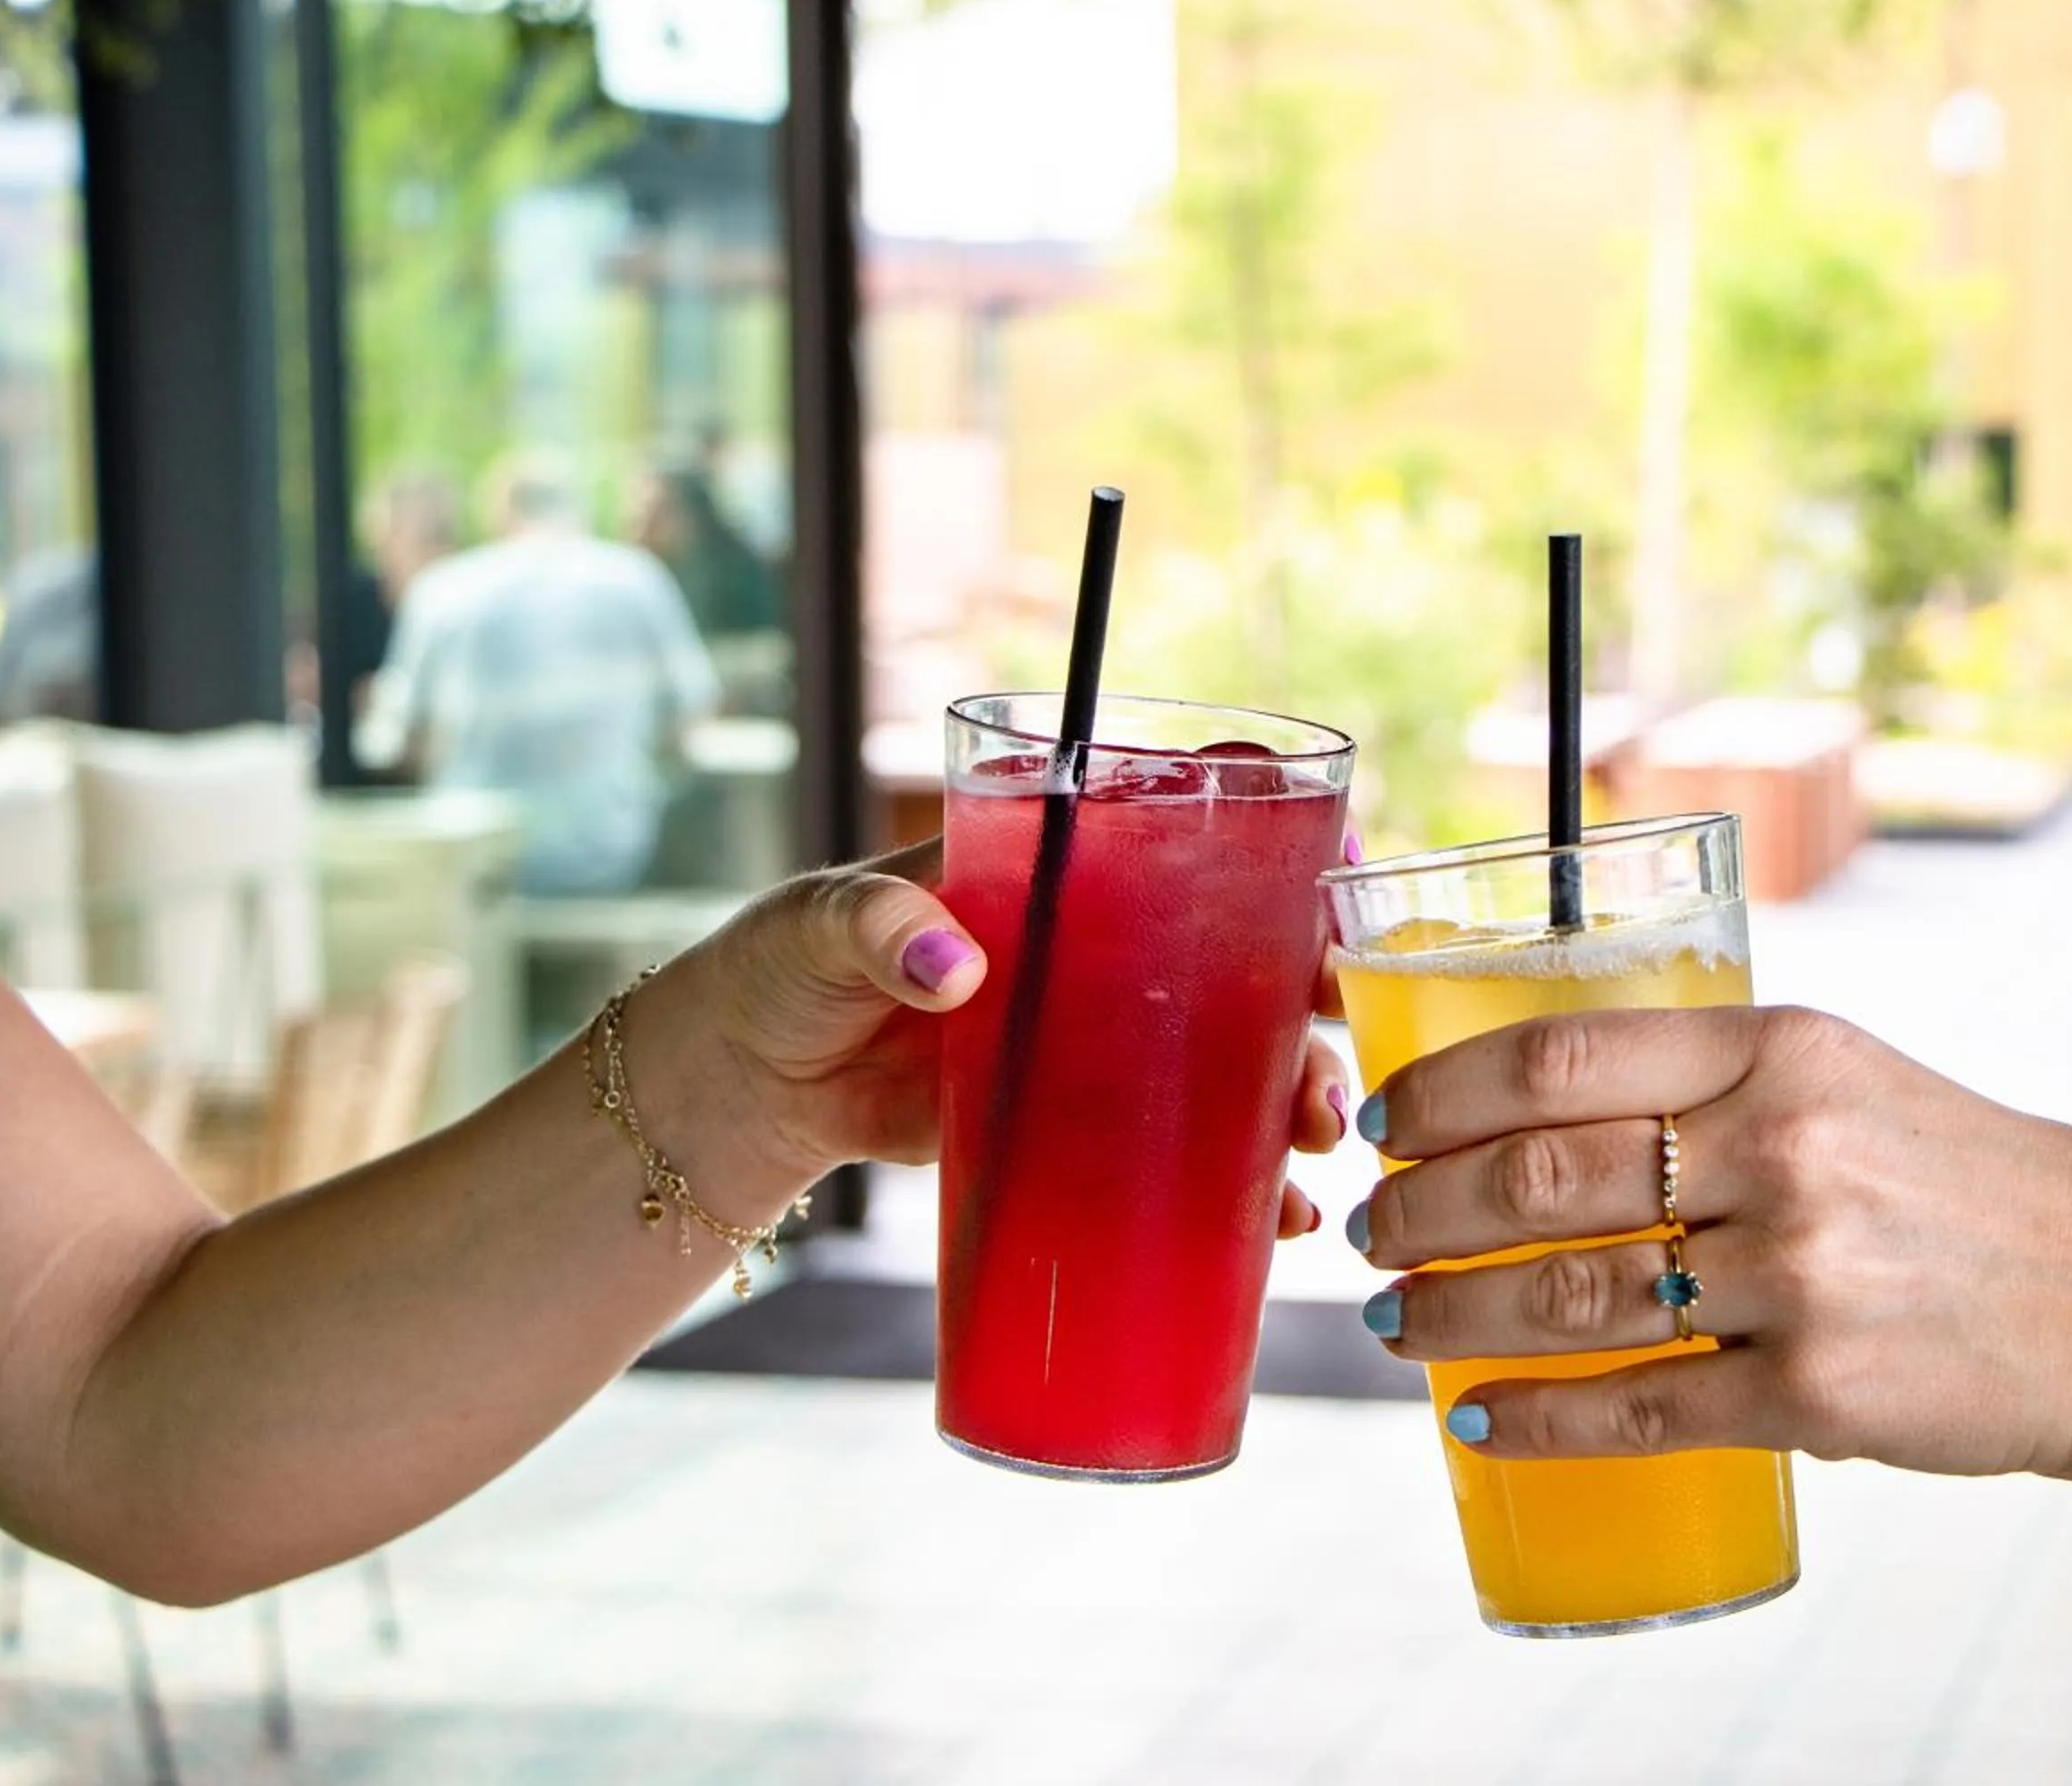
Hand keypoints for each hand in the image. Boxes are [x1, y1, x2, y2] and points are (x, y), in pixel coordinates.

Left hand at [664, 840, 1347, 1235]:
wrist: (736, 1090)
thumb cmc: (778, 969)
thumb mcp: (819, 925)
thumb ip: (878, 927)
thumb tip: (951, 967)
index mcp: (1053, 874)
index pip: (1190, 853)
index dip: (1278, 879)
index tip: (1335, 915)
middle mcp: (1093, 956)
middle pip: (1233, 973)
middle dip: (1302, 1016)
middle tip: (1329, 1059)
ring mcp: (1087, 1048)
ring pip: (1219, 1068)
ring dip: (1283, 1103)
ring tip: (1311, 1146)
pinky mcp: (1063, 1129)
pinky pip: (1167, 1151)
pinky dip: (1228, 1184)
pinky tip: (1275, 1218)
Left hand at [1349, 1007, 2071, 1481]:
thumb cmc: (1973, 1185)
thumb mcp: (1852, 1077)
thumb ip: (1716, 1079)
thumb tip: (1546, 1109)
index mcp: (1779, 1049)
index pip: (1557, 1055)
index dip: (1443, 1095)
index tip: (1384, 1124)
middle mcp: (1784, 1149)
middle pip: (1537, 1178)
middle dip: (1422, 1213)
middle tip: (1370, 1234)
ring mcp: (1803, 1275)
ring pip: (1568, 1297)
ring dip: (1453, 1315)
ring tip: (1398, 1325)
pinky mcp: (1821, 1392)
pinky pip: (1640, 1405)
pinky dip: (1538, 1419)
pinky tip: (1479, 1419)